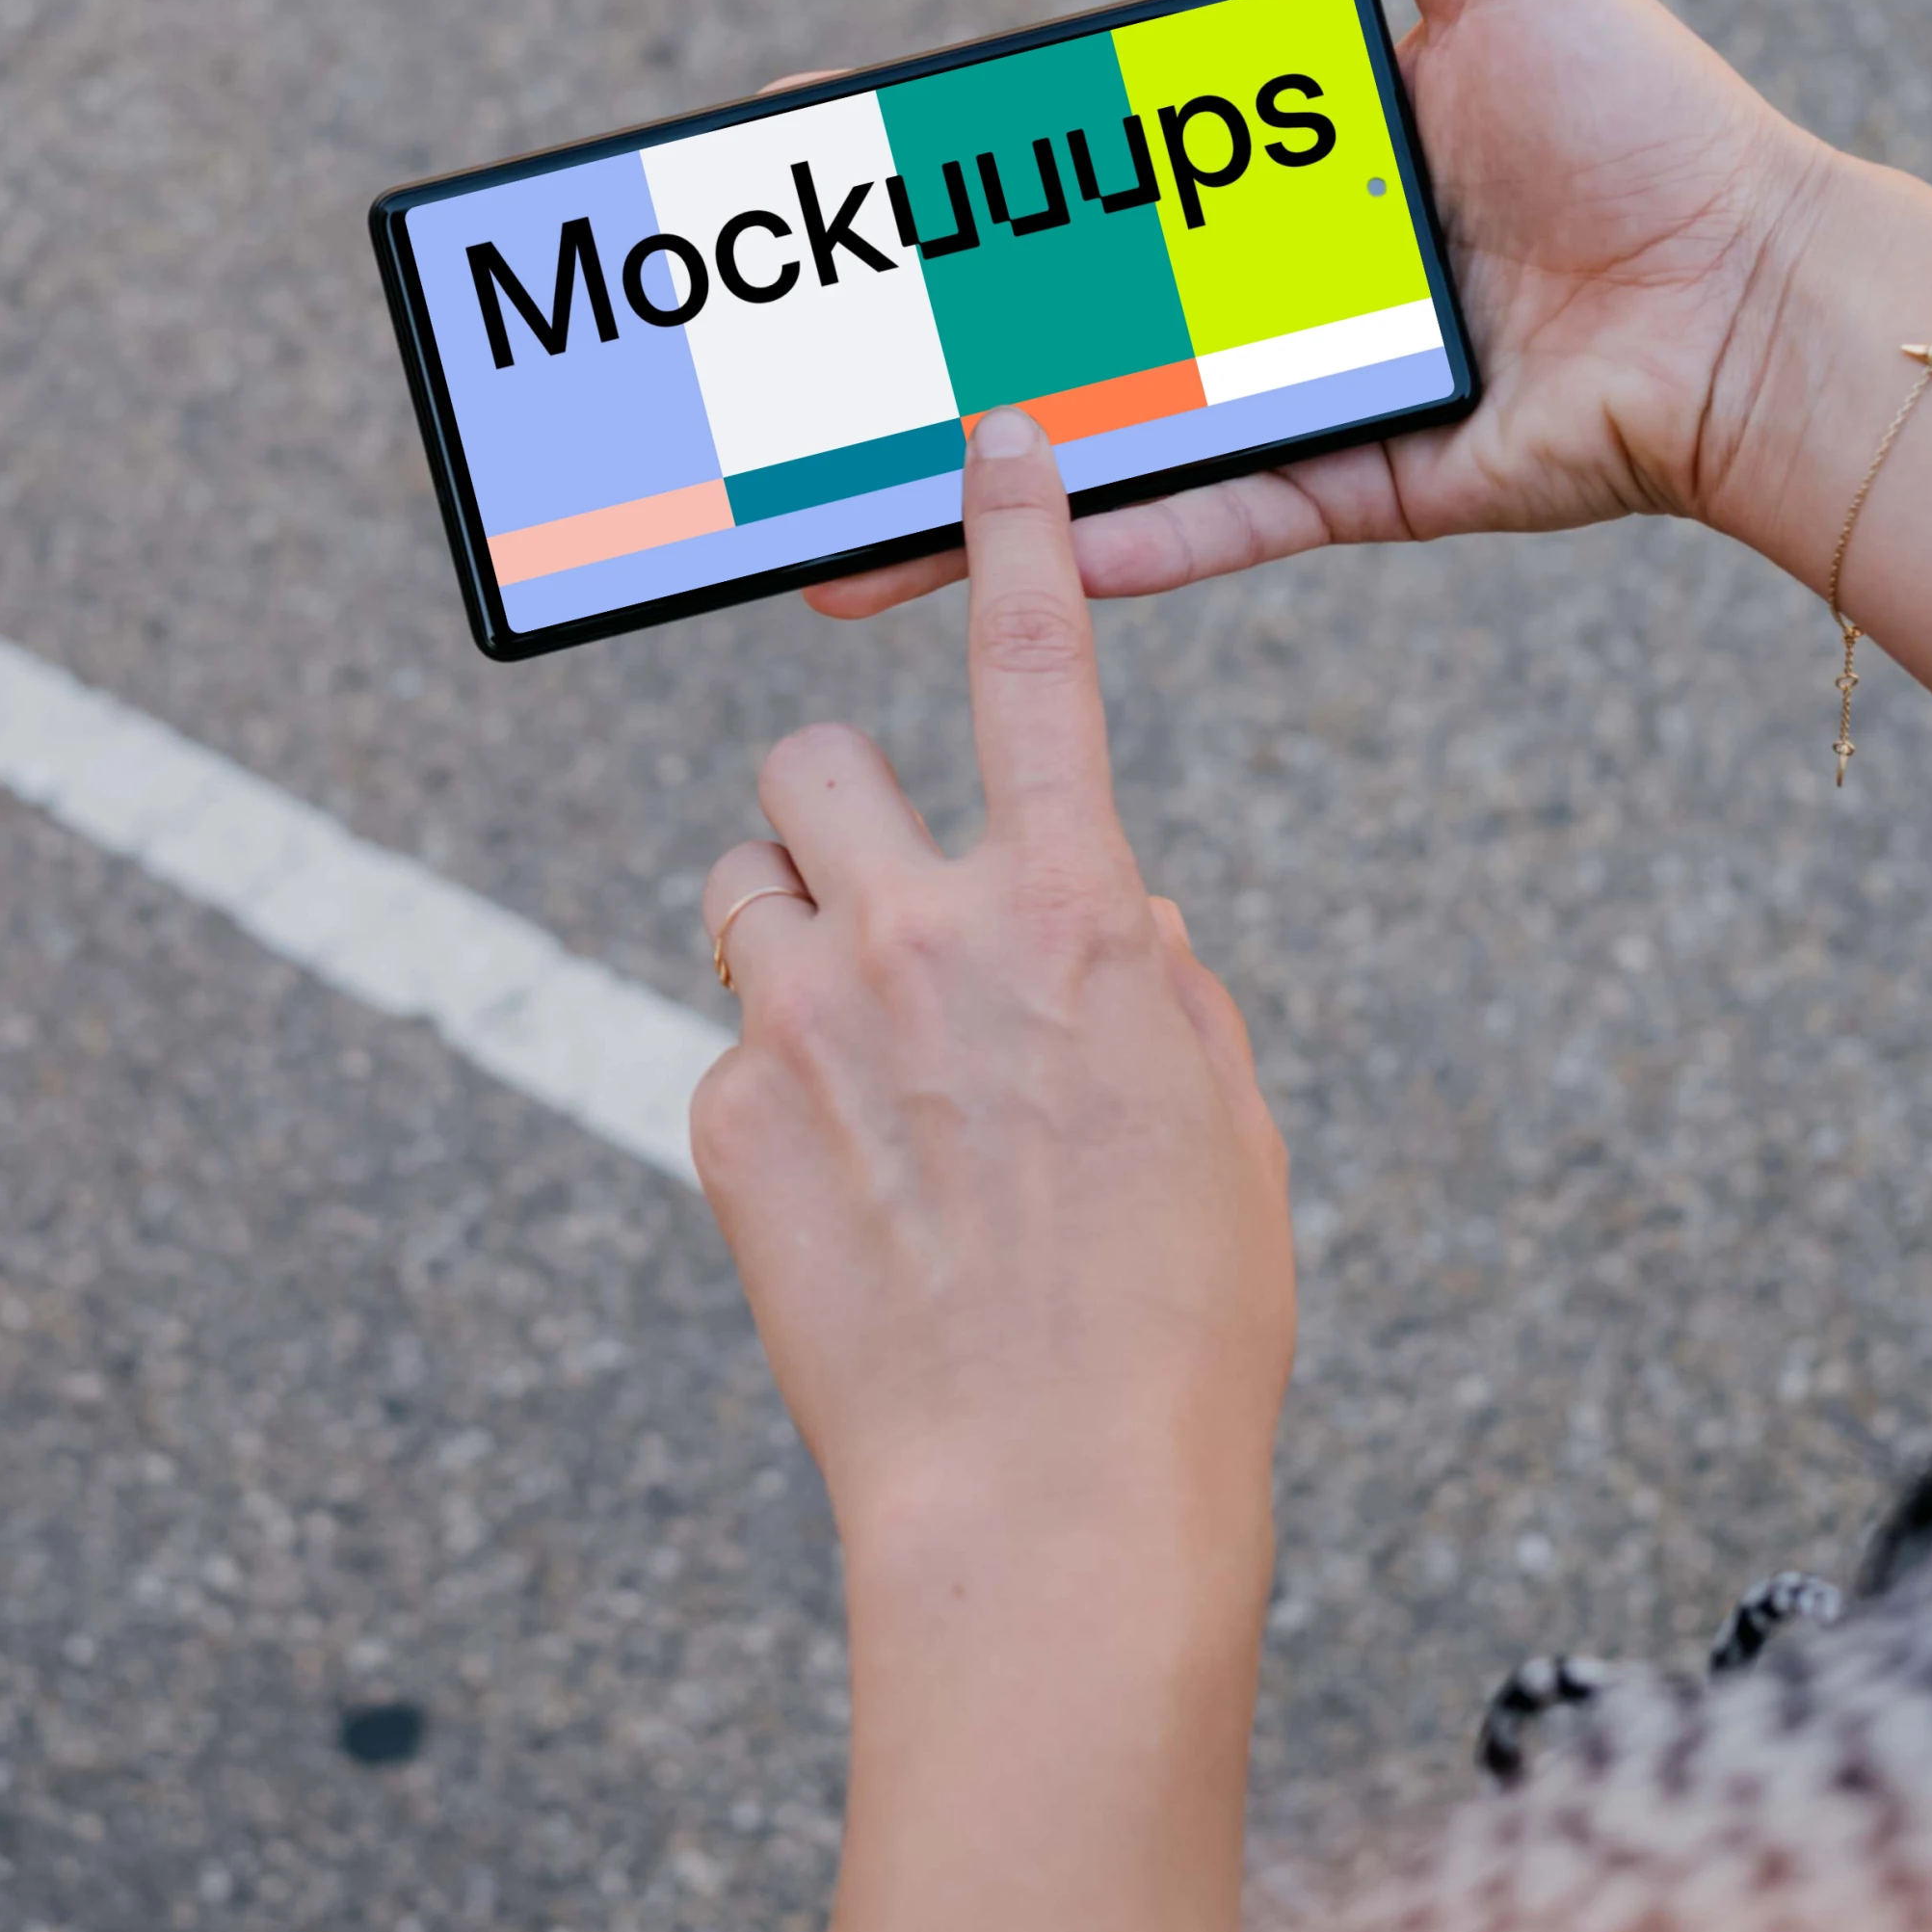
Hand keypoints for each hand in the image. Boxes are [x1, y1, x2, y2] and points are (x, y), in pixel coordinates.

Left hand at [694, 407, 1291, 1931]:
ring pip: (741, 883)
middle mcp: (922, 936)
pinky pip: (725, 1045)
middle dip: (836, 816)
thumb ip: (1148, 985)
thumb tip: (1102, 921)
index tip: (992, 438)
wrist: (1048, 1494)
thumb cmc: (1172, 1322)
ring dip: (786, 935)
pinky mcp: (717, 1114)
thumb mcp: (1214, 1122)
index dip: (1017, 538)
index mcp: (1077, 917)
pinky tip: (845, 1203)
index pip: (1040, 671)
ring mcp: (801, 1021)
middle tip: (876, 909)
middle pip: (813, 763)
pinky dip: (772, 1094)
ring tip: (854, 1062)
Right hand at [803, 0, 1835, 617]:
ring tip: (835, 529)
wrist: (1758, 293)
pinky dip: (1101, 547)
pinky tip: (991, 556)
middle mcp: (1256, 281)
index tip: (835, 147)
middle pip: (1048, 312)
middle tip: (782, 366)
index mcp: (1271, 157)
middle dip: (907, 348)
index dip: (956, 155)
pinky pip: (1201, 523)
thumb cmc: (1647, 118)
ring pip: (1091, 448)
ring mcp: (1287, 391)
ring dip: (960, 492)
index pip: (1076, 151)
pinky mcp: (1343, 485)